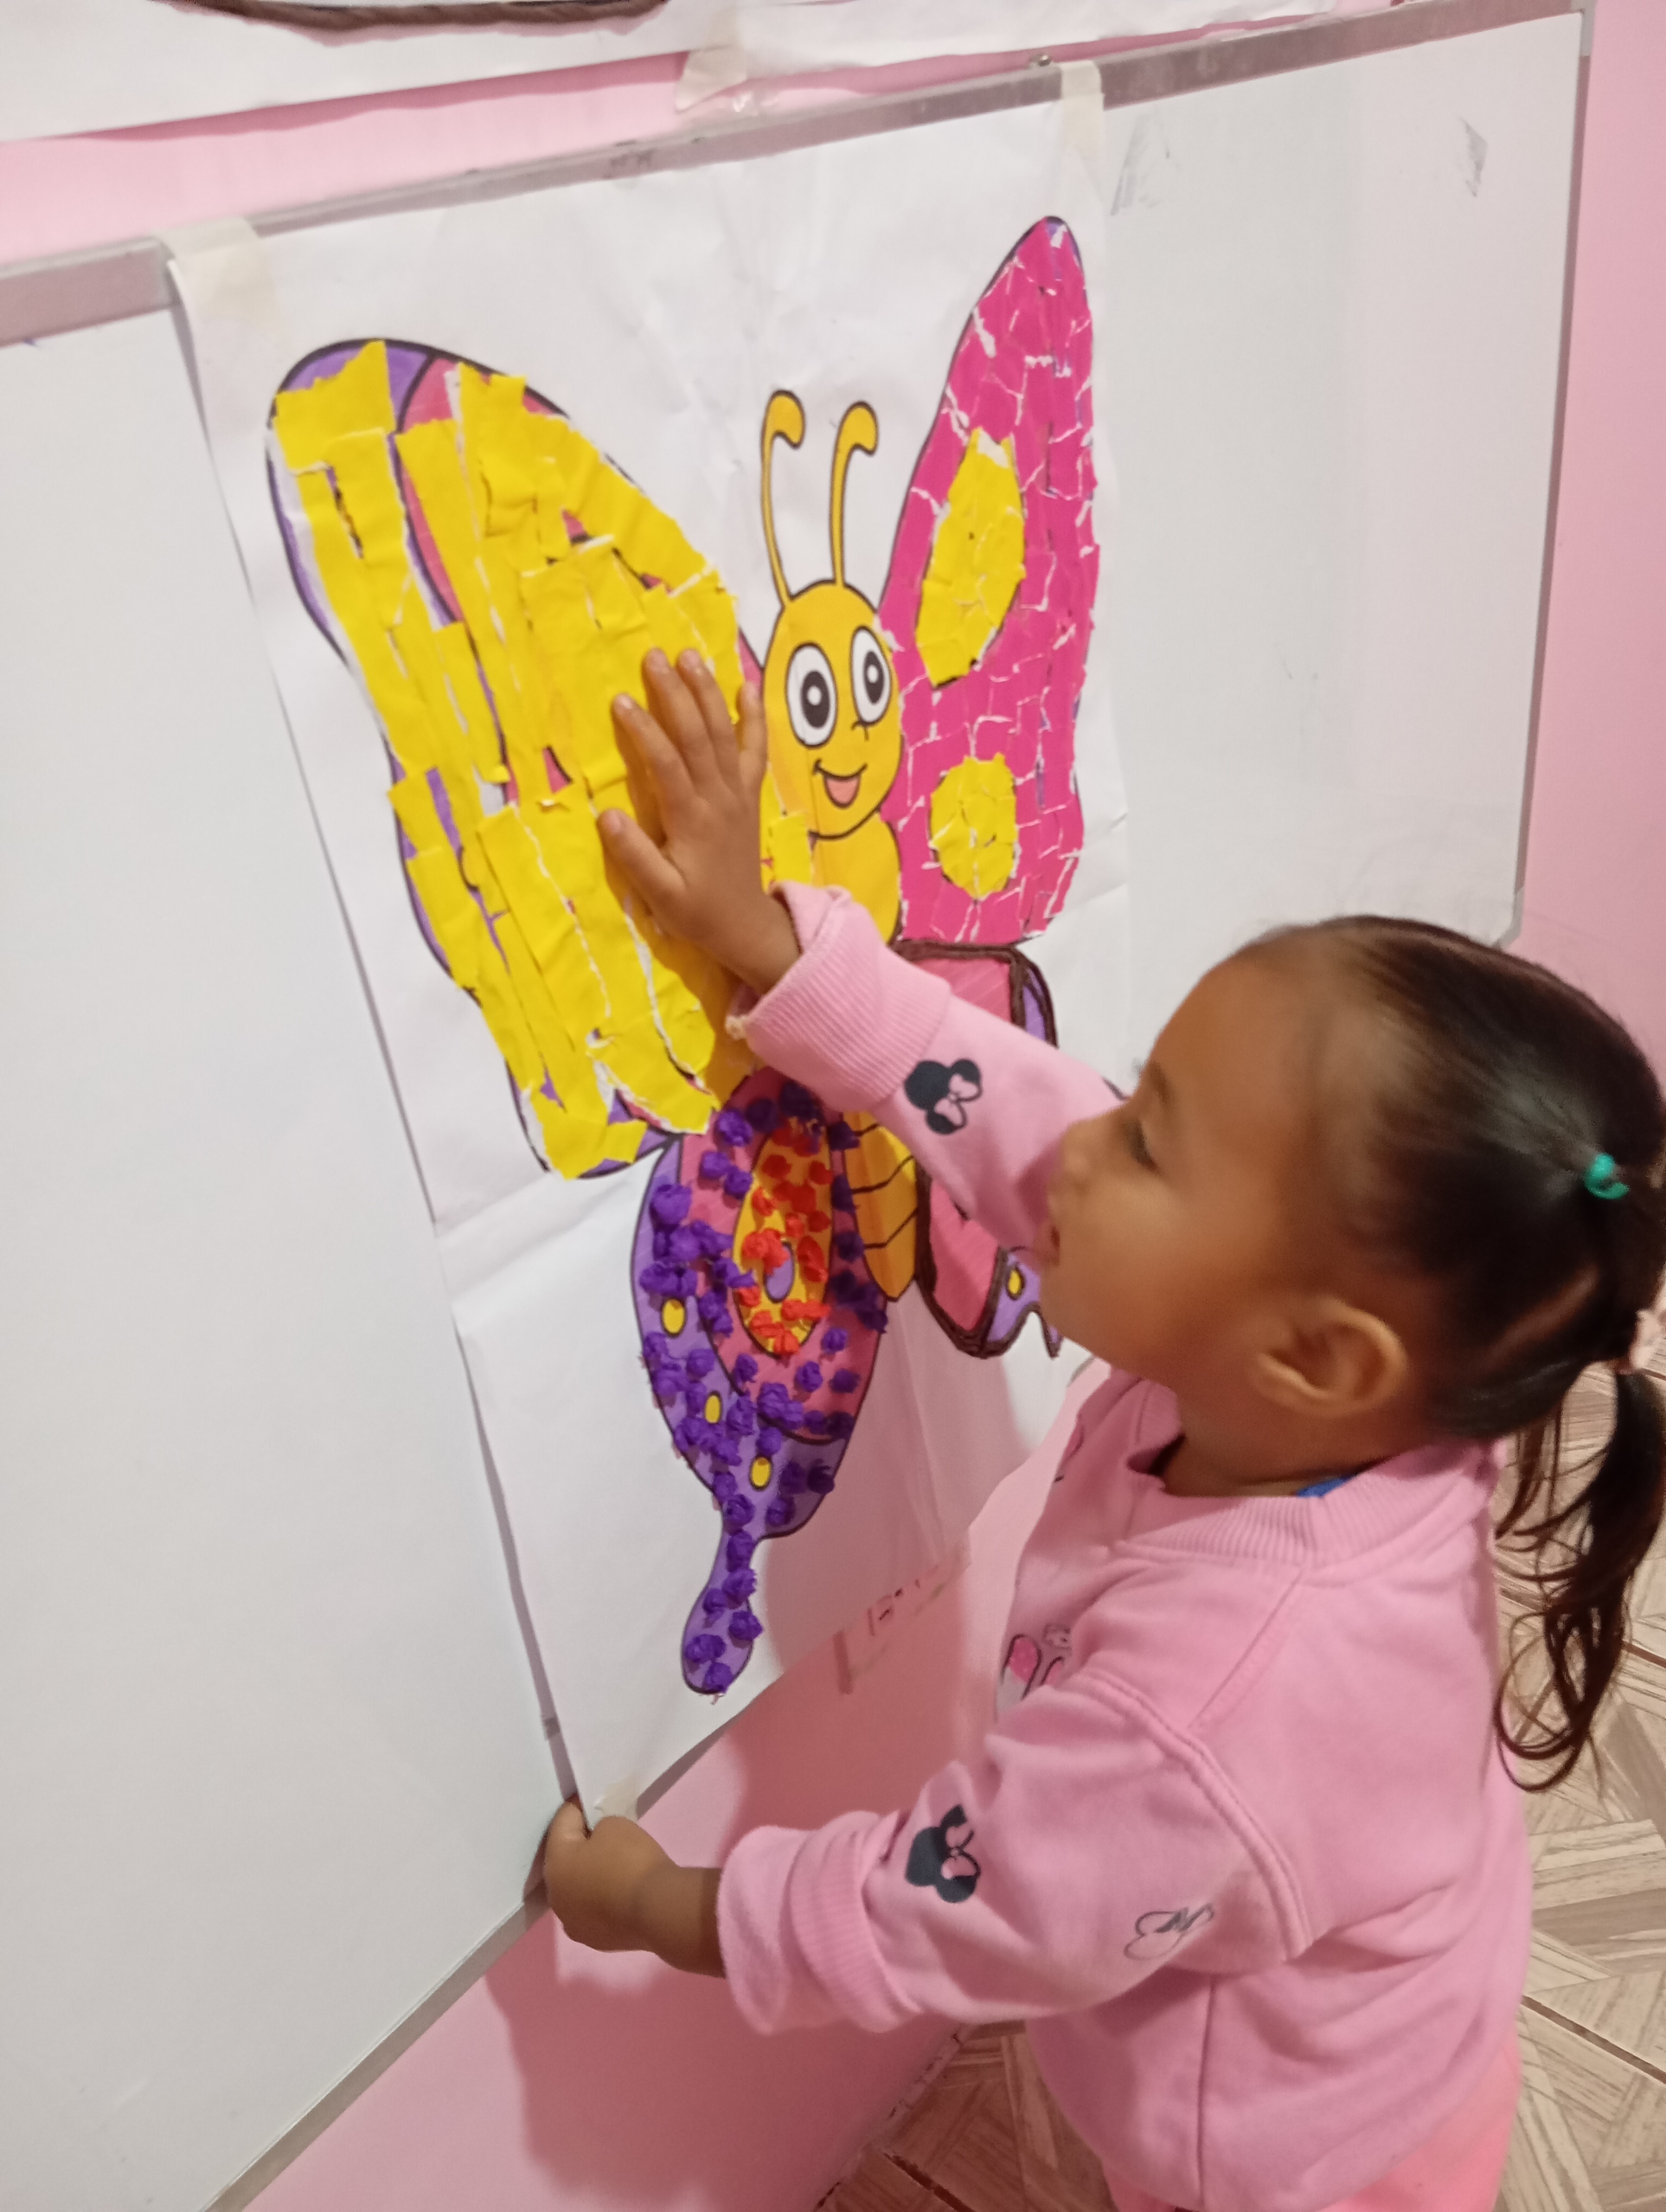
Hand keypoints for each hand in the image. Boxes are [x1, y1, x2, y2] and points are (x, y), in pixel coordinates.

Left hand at [541, 1799, 724, 1976]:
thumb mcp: (615, 1825)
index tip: (595, 1802)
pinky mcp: (594, 1939)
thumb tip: (597, 1841)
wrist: (658, 1911)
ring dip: (588, 1876)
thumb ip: (599, 1828)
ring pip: (576, 1889)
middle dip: (581, 1845)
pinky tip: (619, 1893)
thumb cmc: (632, 1861)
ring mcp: (573, 1923)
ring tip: (613, 1866)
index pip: (562, 1824)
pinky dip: (601, 1899)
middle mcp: (555, 1898)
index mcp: (555, 1865)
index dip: (579, 1809)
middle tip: (604, 1834)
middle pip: (565, 1860)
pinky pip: (592, 1910)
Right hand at [602, 650, 801, 996]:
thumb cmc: (696, 910)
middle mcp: (719, 799)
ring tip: (689, 655)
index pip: (666, 765)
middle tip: (653, 657)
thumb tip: (607, 817)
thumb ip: (635, 857)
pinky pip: (755, 749)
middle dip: (674, 694)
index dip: (644, 731)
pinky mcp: (750, 794)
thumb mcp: (660, 895)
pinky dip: (753, 716)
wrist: (745, 924)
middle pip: (697, 736)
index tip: (621, 700)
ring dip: (707, 692)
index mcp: (692, 821)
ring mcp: (738, 793)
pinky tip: (746, 684)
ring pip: (724, 734)